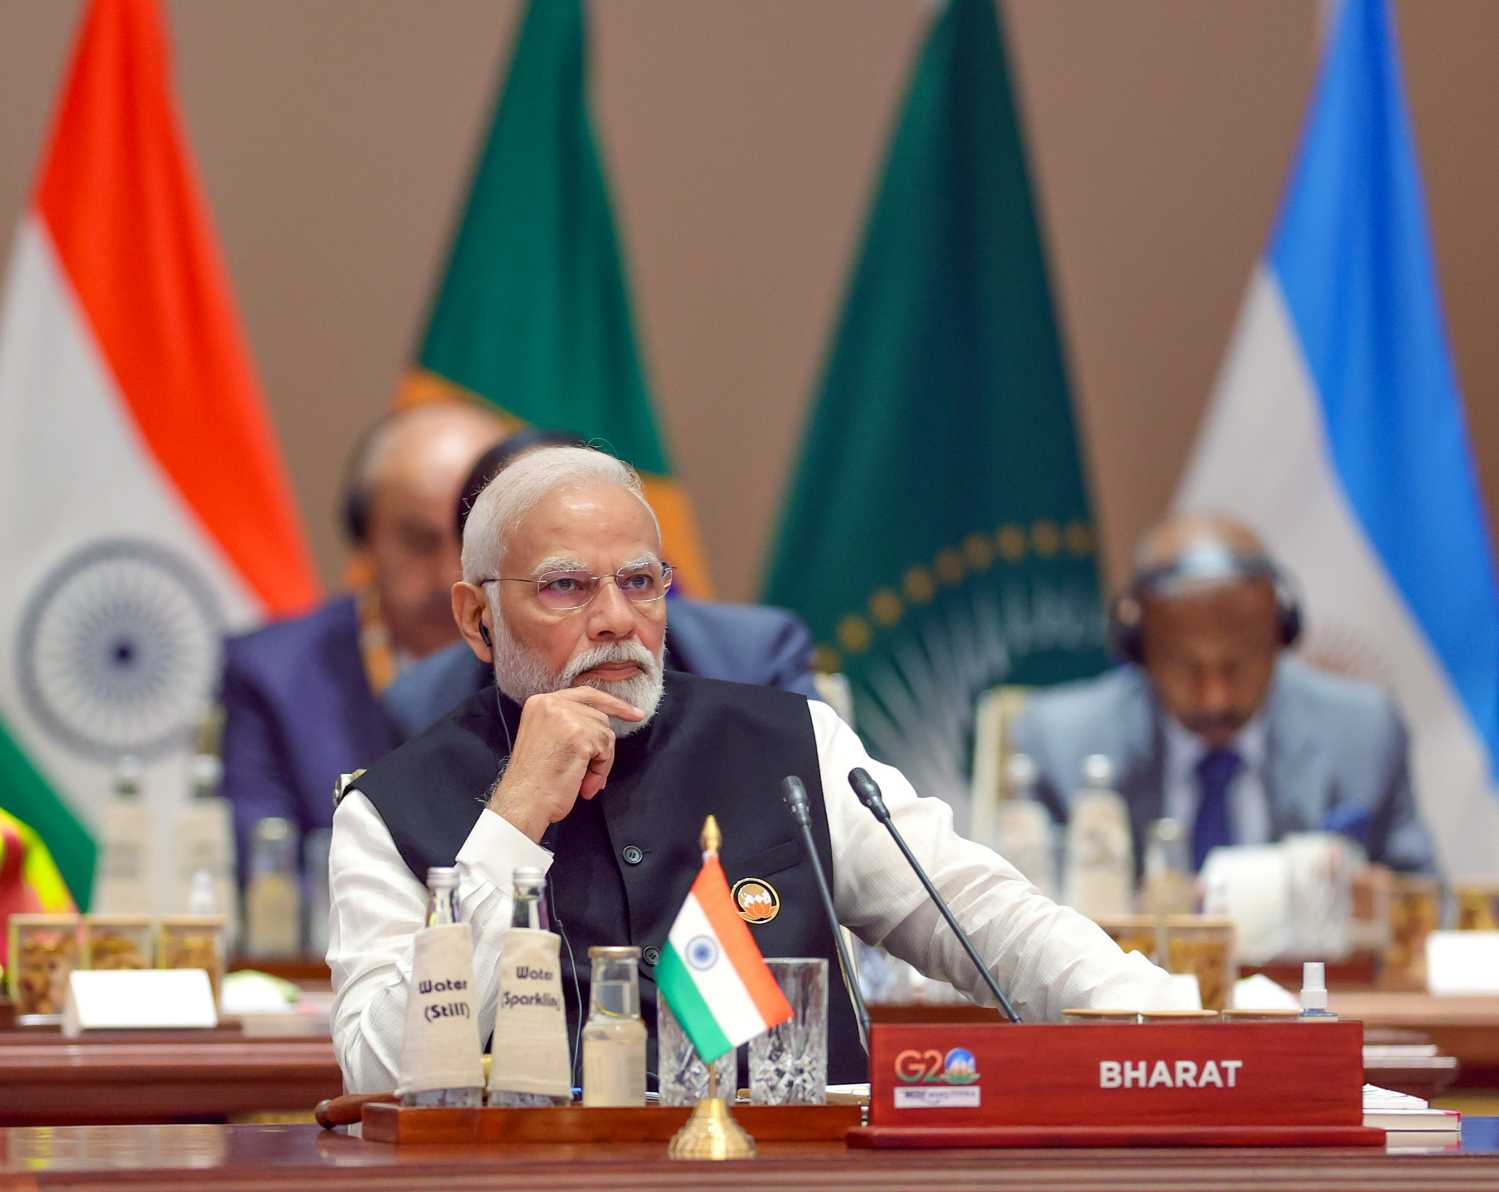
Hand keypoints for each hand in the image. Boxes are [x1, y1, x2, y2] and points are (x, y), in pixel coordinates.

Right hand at [487, 687, 643, 841]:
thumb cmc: (534, 781)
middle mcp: (551, 703)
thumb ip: (568, 723)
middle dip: (601, 746)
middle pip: (599, 716)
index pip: (586, 694)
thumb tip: (602, 727)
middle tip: (588, 772)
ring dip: (600, 761)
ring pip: (605, 733)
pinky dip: (600, 770)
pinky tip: (584, 783)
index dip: (612, 704)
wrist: (524, 802)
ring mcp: (565, 717)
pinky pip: (606, 749)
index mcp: (540, 702)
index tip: (634, 714)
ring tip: (581, 780)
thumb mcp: (546, 738)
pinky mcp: (579, 735)